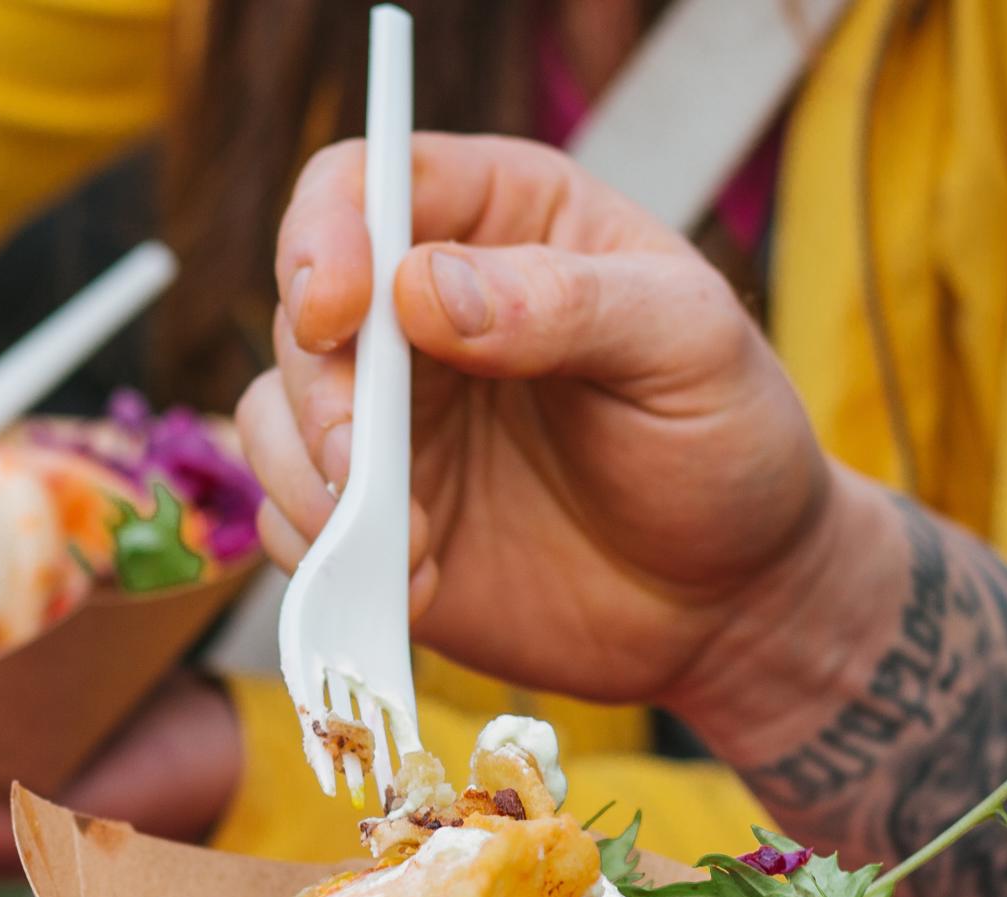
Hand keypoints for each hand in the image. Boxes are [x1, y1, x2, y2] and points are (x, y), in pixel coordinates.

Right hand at [238, 133, 851, 715]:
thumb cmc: (728, 444)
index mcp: (503, 223)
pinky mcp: (376, 519)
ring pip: (274, 418)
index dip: (326, 236)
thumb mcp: (688, 347)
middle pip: (301, 310)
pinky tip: (419, 582)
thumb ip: (569, 303)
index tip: (336, 312)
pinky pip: (295, 523)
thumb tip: (425, 290)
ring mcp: (392, 419)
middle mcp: (424, 312)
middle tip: (363, 471)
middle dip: (318, 395)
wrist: (732, 601)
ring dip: (308, 484)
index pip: (369, 185)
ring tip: (405, 542)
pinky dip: (330, 558)